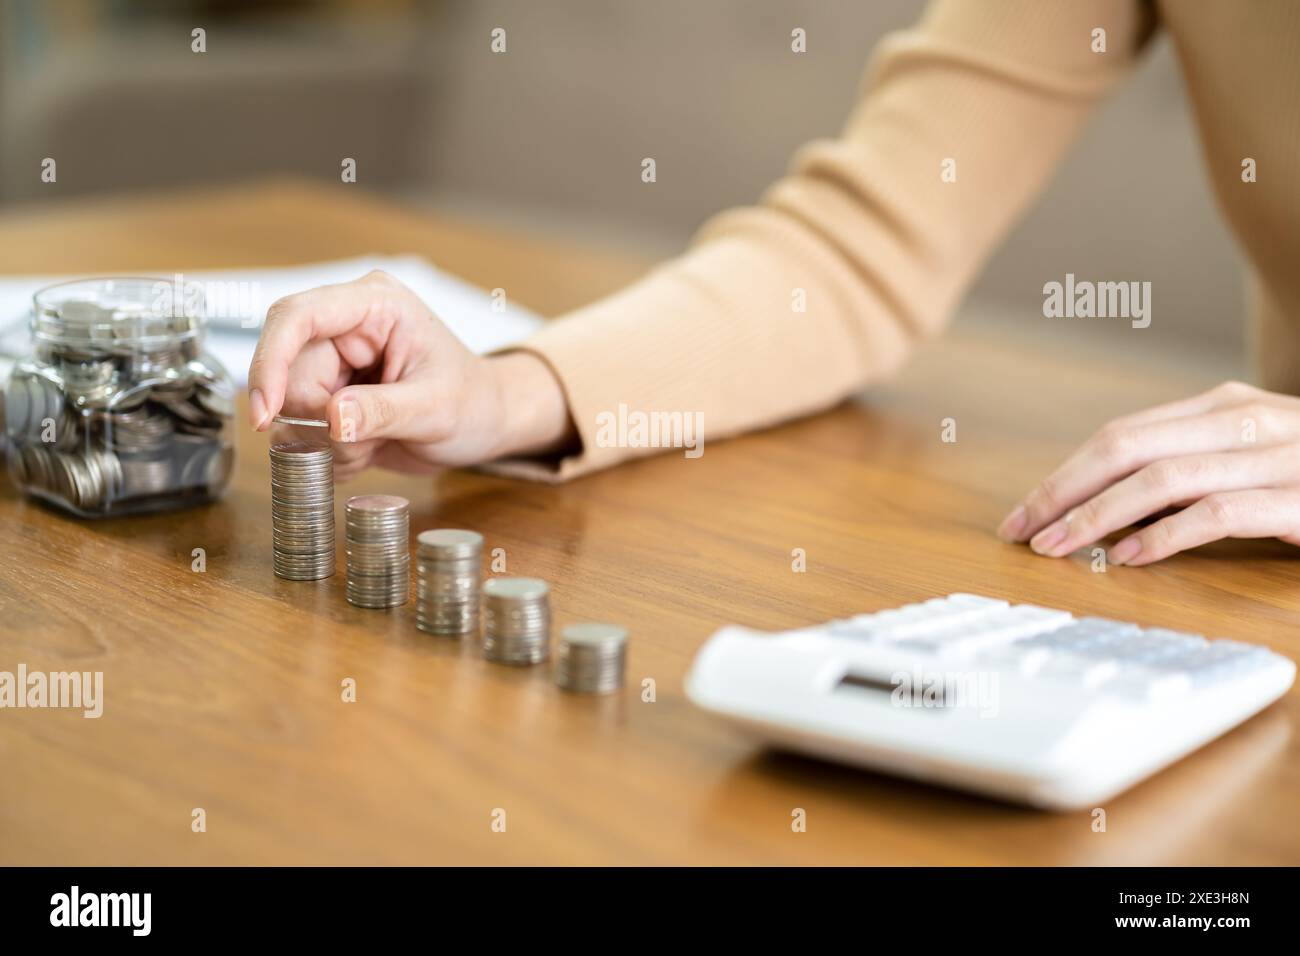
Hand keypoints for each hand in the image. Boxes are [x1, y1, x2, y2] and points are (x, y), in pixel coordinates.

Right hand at [246, 270, 573, 480]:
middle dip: (322, 421)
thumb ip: (382, 411)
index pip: (297, 316)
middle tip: (368, 441)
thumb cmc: (473, 402)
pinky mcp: (327, 392)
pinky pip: (300, 431)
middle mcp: (345, 325)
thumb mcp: (435, 408)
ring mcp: (333, 360)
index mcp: (374, 305)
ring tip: (375, 443)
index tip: (266, 414)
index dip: (271, 362)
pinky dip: (330, 453)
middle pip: (290, 374)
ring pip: (291, 409)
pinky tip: (368, 448)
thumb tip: (331, 418)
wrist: (484, 423)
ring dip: (328, 443)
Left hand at [997, 381, 1299, 565]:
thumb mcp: (1247, 457)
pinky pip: (1218, 513)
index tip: (1023, 512)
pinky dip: (1165, 536)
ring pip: (1163, 478)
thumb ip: (1185, 467)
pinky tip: (1130, 558)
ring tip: (1059, 548)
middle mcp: (1244, 420)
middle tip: (1022, 531)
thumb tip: (1103, 505)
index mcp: (1221, 407)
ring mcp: (1276, 456)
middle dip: (1063, 492)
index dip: (1064, 475)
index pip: (1120, 435)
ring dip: (1099, 516)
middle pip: (1126, 449)